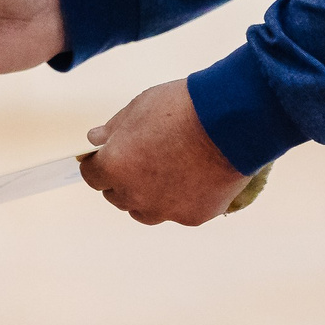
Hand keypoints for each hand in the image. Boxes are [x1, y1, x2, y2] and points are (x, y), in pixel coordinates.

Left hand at [79, 79, 250, 225]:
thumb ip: (113, 129)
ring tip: (166, 170)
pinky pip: (177, 211)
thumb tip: (95, 140)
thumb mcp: (139, 108)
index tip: (105, 157)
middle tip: (140, 159)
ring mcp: (165, 209)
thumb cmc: (182, 108)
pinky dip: (180, 199)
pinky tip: (193, 177)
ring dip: (147, 196)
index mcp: (116, 167)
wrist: (232, 121)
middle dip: (122, 179)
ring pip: (145, 211)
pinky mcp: (193, 216)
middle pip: (117, 196)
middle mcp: (136, 195)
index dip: (98, 164)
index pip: (92, 176)